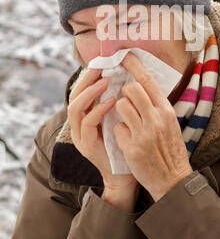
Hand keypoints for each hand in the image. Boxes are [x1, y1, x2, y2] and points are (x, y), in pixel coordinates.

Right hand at [67, 67, 139, 192]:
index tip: (102, 62)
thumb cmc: (127, 144)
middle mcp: (78, 125)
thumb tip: (126, 76)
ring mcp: (80, 136)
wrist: (127, 176)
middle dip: (86, 79)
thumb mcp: (120, 118)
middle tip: (101, 66)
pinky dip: (98, 110)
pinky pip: (87, 124)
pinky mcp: (86, 146)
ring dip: (90, 92)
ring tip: (105, 81)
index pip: (81, 91)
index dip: (89, 76)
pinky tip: (112, 101)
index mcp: (85, 117)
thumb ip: (117, 101)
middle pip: (74, 96)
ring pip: (75, 108)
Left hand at [113, 52, 192, 201]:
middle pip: (132, 89)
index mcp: (166, 110)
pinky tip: (128, 141)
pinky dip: (119, 132)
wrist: (172, 179)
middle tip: (125, 97)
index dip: (135, 66)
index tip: (124, 55)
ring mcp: (144, 133)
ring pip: (121, 106)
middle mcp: (156, 118)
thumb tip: (140, 86)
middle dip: (124, 90)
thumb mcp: (170, 123)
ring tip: (128, 122)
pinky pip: (117, 128)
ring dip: (120, 111)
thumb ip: (156, 106)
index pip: (148, 81)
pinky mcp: (132, 147)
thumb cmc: (169, 149)